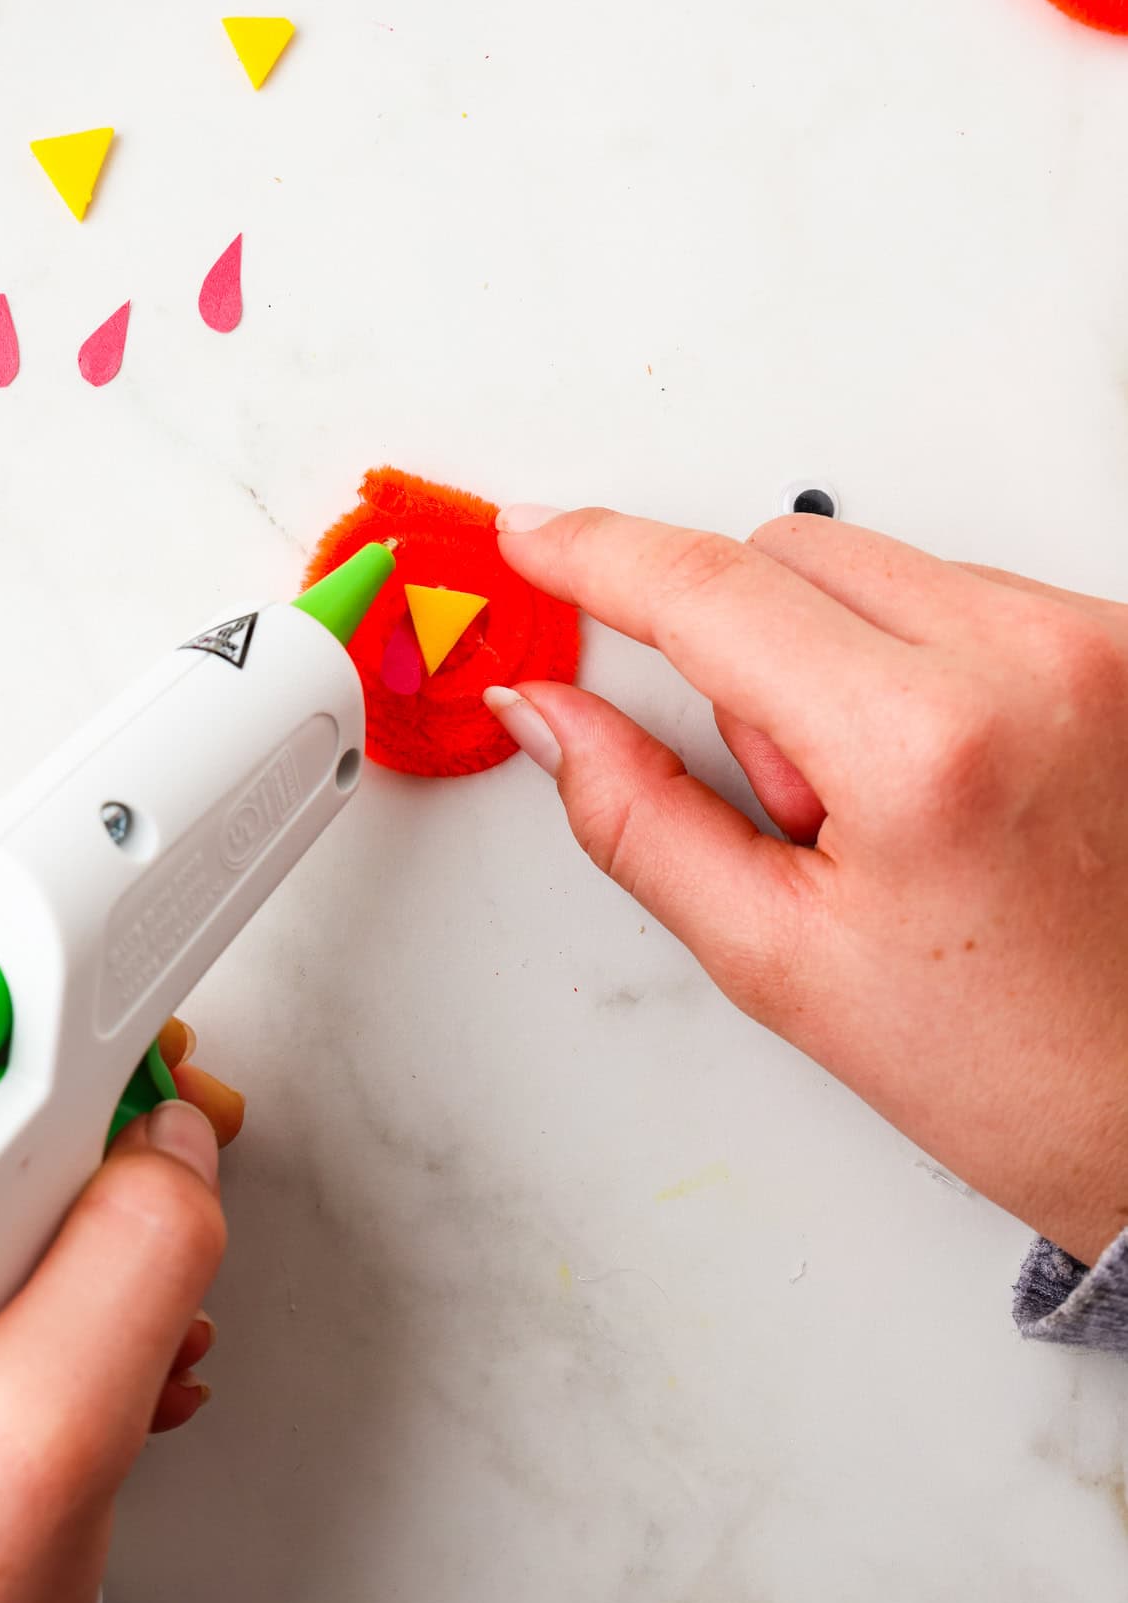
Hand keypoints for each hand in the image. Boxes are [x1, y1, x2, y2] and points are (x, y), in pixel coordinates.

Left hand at [0, 990, 230, 1602]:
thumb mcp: (51, 1440)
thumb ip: (134, 1259)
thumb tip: (172, 1140)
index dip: (41, 1046)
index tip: (134, 1063)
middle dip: (75, 1144)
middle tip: (156, 1193)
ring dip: (72, 1227)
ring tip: (118, 1327)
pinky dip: (40, 1283)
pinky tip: (91, 1358)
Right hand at [486, 506, 1127, 1265]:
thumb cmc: (1020, 1070)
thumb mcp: (781, 961)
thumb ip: (636, 815)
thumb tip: (547, 713)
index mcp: (926, 742)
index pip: (711, 590)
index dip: (596, 552)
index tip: (532, 533)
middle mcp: (1032, 659)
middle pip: (791, 552)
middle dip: (742, 653)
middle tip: (797, 806)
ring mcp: (1097, 643)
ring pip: (878, 569)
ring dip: (839, 662)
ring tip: (895, 812)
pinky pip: (968, 595)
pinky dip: (924, 664)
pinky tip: (955, 784)